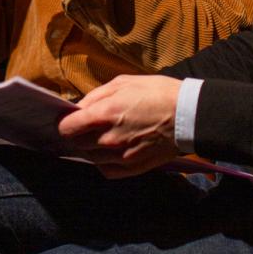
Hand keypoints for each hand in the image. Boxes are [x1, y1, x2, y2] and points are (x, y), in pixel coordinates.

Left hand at [57, 75, 182, 177]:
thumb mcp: (124, 82)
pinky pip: (106, 171)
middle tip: (85, 126)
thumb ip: (97, 96)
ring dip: (90, 148)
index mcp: (105, 114)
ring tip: (100, 136)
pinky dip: (103, 162)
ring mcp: (120, 156)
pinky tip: (109, 151)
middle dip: (77, 134)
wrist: (188, 115)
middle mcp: (109, 139)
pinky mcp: (132, 168)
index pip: (67, 127)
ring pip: (90, 158)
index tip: (68, 120)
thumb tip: (79, 107)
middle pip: (77, 143)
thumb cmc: (157, 93)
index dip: (65, 122)